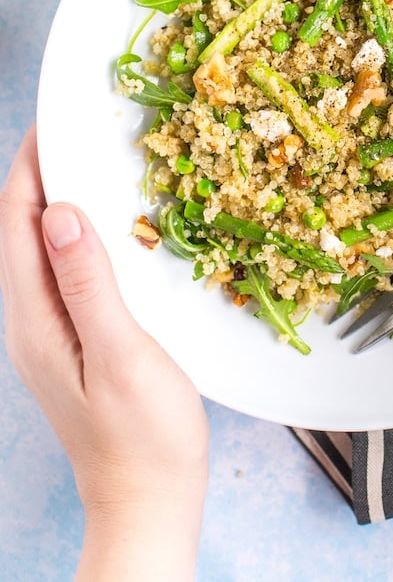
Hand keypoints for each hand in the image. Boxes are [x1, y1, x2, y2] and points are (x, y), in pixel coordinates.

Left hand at [0, 127, 209, 580]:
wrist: (147, 499)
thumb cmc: (142, 437)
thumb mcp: (121, 354)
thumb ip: (88, 282)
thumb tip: (59, 213)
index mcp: (36, 319)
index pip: (16, 223)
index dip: (30, 167)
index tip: (54, 122)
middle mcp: (32, 320)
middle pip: (21, 230)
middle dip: (42, 174)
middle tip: (78, 131)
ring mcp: (50, 331)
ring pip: (42, 248)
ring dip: (61, 201)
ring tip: (93, 163)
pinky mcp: (73, 338)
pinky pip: (65, 269)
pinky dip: (81, 234)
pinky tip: (110, 227)